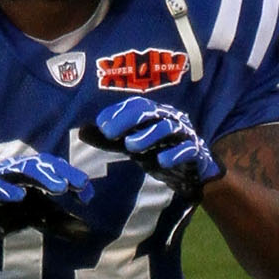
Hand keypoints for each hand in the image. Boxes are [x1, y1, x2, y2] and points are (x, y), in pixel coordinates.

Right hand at [0, 150, 94, 237]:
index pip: (53, 170)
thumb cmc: (1, 216)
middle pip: (41, 164)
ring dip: (42, 177)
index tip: (87, 195)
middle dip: (62, 172)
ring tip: (59, 187)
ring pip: (21, 170)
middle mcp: (14, 173)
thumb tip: (85, 231)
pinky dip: (6, 190)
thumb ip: (57, 221)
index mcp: (28, 176)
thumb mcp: (36, 219)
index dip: (72, 178)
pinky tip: (21, 196)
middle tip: (80, 185)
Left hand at [87, 94, 221, 186]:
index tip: (99, 124)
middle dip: (128, 120)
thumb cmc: (160, 152)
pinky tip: (161, 161)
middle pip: (150, 111)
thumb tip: (82, 131)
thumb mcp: (132, 146)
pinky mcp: (196, 152)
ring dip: (148, 135)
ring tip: (130, 147)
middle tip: (108, 133)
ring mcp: (184, 135)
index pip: (136, 106)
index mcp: (155, 114)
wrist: (192, 172)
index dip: (118, 112)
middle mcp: (170, 119)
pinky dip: (175, 154)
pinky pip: (187, 149)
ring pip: (168, 128)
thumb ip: (110, 140)